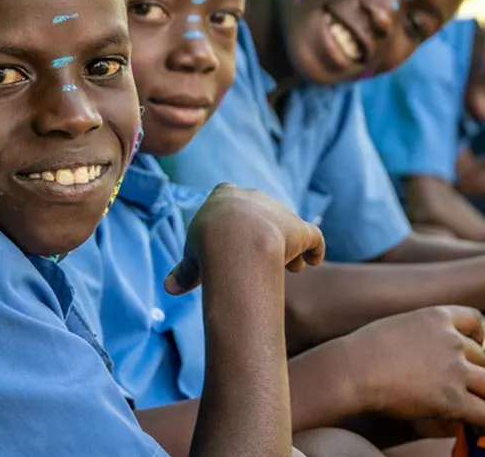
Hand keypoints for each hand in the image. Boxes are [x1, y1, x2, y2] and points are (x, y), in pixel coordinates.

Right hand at [164, 183, 325, 294]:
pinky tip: (312, 263)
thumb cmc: (207, 246)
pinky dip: (314, 250)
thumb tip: (169, 288)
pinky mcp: (299, 228)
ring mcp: (279, 211)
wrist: (236, 240)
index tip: (232, 240)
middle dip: (261, 234)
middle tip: (260, 259)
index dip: (233, 220)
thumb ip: (185, 272)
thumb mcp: (191, 258)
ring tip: (290, 269)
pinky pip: (313, 237)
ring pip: (286, 226)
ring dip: (289, 246)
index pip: (228, 197)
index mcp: (225, 195)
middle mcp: (254, 197)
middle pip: (261, 213)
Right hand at [346, 306, 484, 430]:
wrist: (355, 369)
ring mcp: (454, 368)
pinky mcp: (451, 399)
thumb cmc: (366, 348)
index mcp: (437, 316)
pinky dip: (484, 421)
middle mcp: (451, 339)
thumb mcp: (400, 324)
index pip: (477, 320)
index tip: (471, 352)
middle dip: (481, 372)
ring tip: (479, 407)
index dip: (480, 338)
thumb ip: (423, 330)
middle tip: (471, 388)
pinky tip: (473, 425)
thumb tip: (430, 349)